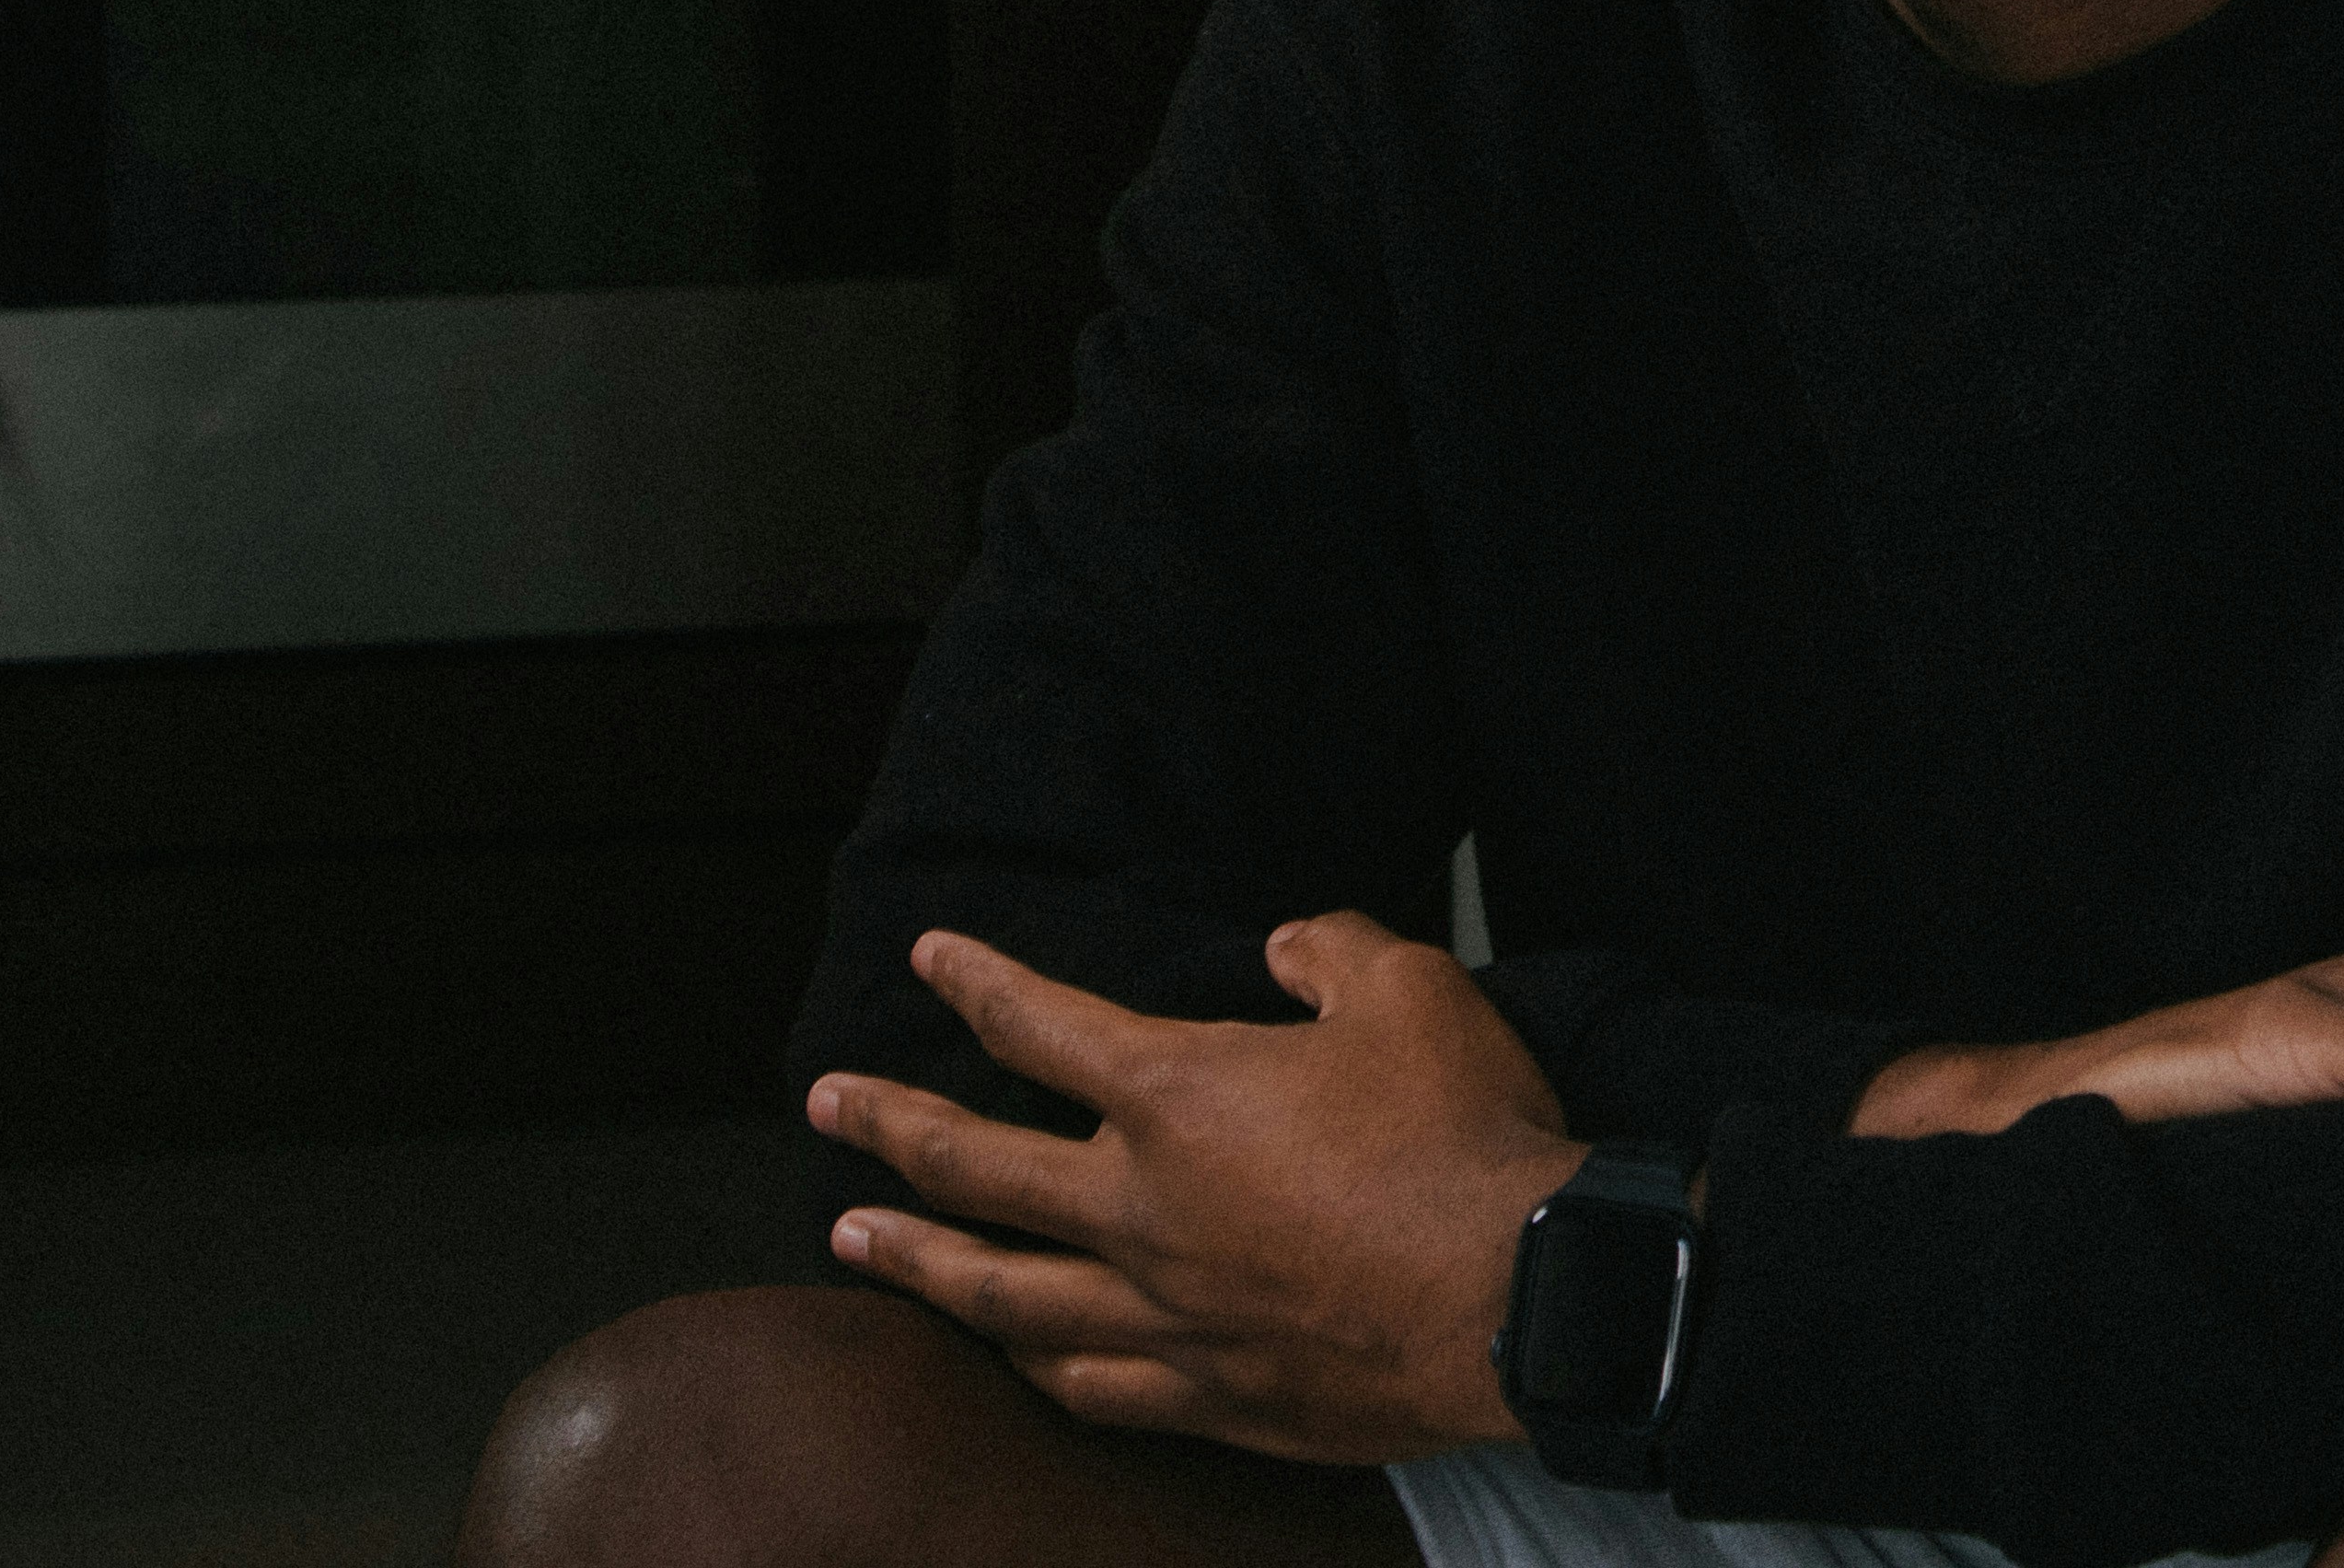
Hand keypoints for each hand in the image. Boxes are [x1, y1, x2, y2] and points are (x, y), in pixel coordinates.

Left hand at [806, 913, 1577, 1462]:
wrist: (1520, 1298)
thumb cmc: (1464, 1137)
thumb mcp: (1413, 991)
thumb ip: (1334, 951)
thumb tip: (1289, 948)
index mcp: (1178, 1093)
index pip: (1039, 1025)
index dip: (976, 982)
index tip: (928, 956)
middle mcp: (1139, 1207)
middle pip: (974, 1164)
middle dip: (886, 1125)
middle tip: (824, 1103)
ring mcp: (1162, 1314)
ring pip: (999, 1290)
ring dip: (916, 1256)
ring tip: (853, 1238)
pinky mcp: (1208, 1395)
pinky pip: (1083, 1386)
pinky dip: (1029, 1363)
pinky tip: (1007, 1356)